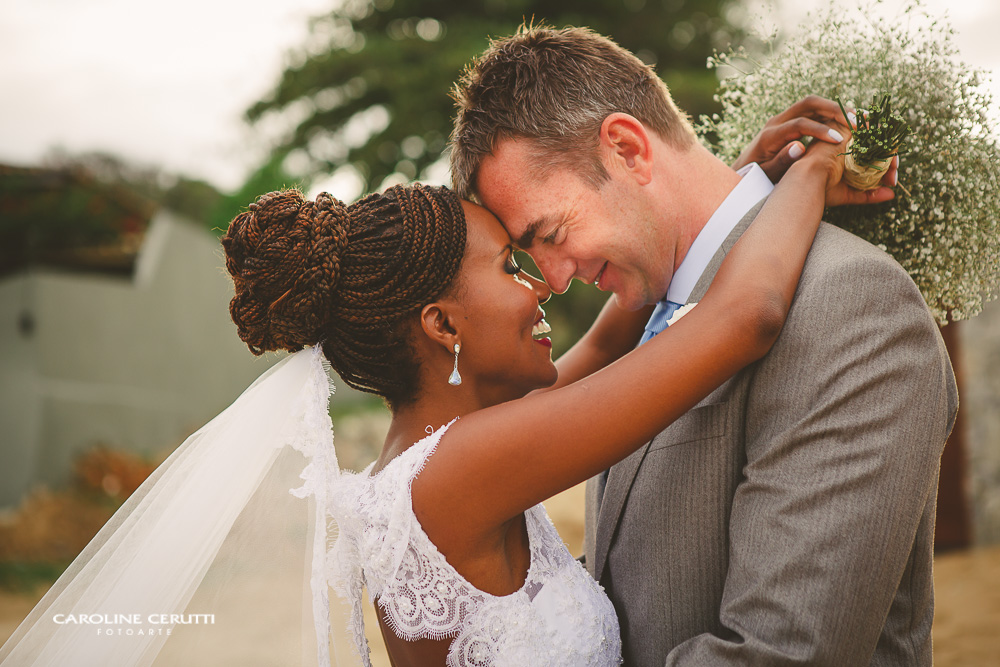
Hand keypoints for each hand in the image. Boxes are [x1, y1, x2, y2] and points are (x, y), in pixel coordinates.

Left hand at [732, 96, 854, 180]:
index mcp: (770, 135)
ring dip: (838, 110)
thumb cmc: (754, 177)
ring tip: (860, 119)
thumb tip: (799, 147)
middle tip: (856, 121)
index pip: (798, 124)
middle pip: (809, 104)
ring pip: (814, 105)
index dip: (819, 130)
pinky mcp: (792, 122)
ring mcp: (785, 120)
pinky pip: (815, 113)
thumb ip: (780, 162)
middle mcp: (777, 122)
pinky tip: (851, 123)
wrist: (742, 171)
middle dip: (834, 110)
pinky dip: (833, 115)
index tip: (839, 140)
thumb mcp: (765, 174)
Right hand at [798, 121, 897, 206]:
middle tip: (893, 178)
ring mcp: (847, 135)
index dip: (885, 168)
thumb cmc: (819, 189)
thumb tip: (891, 195)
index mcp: (844, 158)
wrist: (807, 180)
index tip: (891, 182)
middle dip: (890, 162)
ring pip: (877, 138)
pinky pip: (873, 128)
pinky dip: (884, 138)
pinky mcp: (847, 126)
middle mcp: (846, 146)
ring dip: (889, 152)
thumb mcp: (848, 193)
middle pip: (876, 148)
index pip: (871, 158)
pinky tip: (889, 150)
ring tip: (893, 167)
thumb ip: (869, 194)